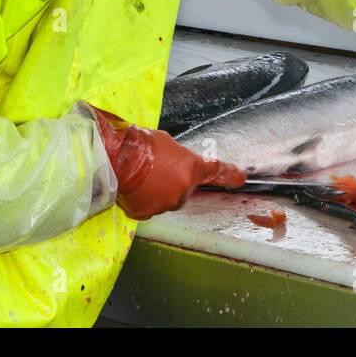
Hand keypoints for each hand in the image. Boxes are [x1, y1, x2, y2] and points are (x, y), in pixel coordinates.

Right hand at [89, 107, 245, 219]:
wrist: (115, 158)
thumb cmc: (140, 144)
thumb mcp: (166, 142)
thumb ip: (178, 157)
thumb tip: (177, 162)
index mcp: (190, 169)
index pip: (215, 172)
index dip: (229, 174)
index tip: (241, 177)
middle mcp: (182, 190)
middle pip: (184, 189)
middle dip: (174, 181)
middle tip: (156, 169)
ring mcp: (165, 204)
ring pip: (167, 200)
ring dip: (158, 191)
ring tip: (141, 176)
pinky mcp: (147, 213)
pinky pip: (150, 208)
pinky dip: (144, 200)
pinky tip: (134, 188)